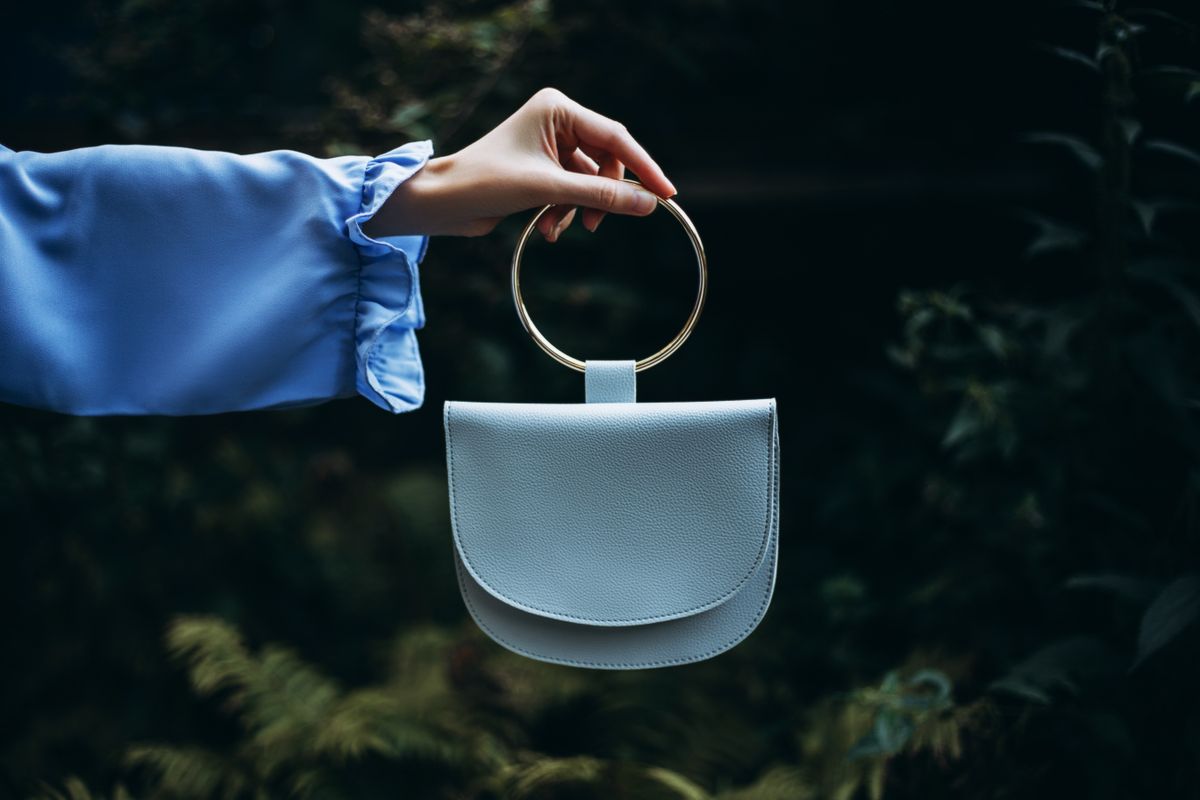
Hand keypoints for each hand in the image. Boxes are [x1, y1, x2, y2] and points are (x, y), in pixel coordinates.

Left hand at [362, 87, 676, 241]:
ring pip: (587, 182)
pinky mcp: (540, 170)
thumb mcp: (550, 190)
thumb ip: (602, 196)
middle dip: (600, 196)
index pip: (615, 138)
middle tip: (596, 224)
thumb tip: (649, 205)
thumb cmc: (487, 182)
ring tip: (558, 229)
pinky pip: (570, 192)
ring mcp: (548, 146)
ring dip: (577, 210)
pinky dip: (562, 213)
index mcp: (557, 108)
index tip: (666, 195)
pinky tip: (546, 230)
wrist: (443, 202)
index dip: (643, 168)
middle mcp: (555, 121)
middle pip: (604, 161)